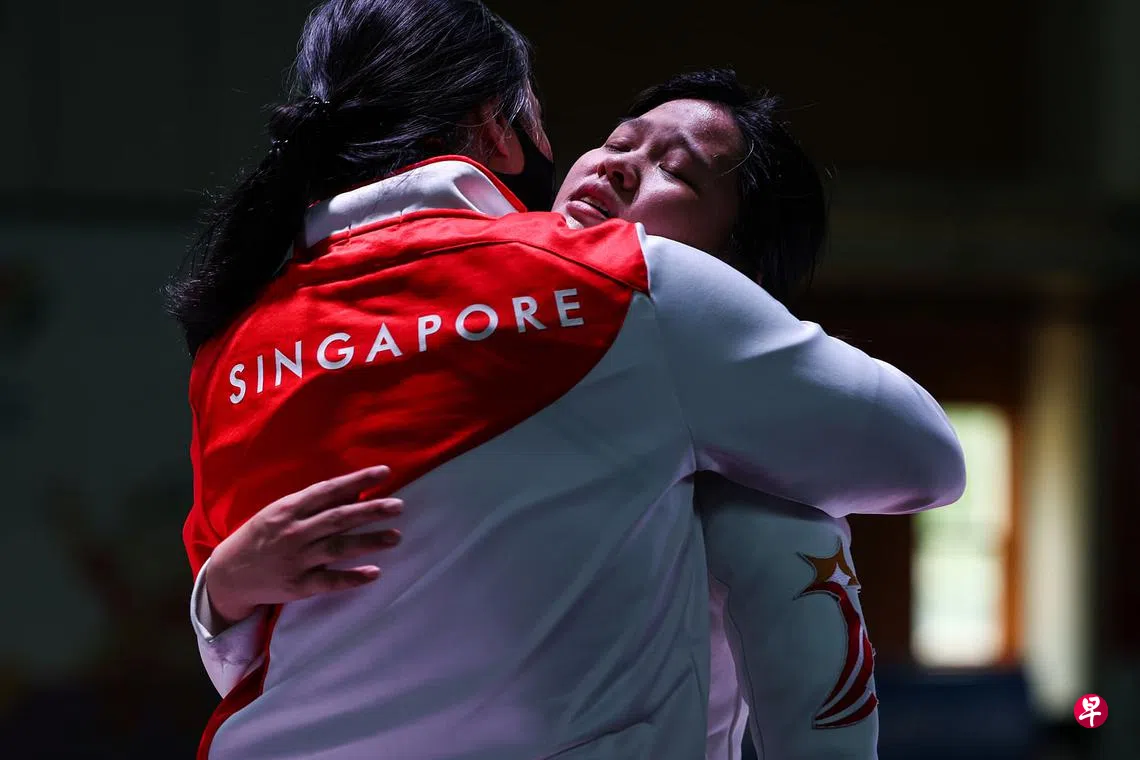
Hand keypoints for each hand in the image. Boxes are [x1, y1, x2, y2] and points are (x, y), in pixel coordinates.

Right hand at [205, 465, 402, 628]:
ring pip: (338, 548)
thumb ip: (315, 502)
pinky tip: (374, 572)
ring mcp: (296, 560)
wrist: (228, 575)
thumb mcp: (281, 511)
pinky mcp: (298, 586)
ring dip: (369, 541)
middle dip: (371, 510)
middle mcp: (294, 532)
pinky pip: (329, 582)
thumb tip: (354, 490)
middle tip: (399, 505)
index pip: (329, 490)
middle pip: (338, 518)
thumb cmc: (261, 536)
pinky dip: (352, 577)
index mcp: (289, 508)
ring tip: (396, 536)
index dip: (358, 480)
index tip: (385, 473)